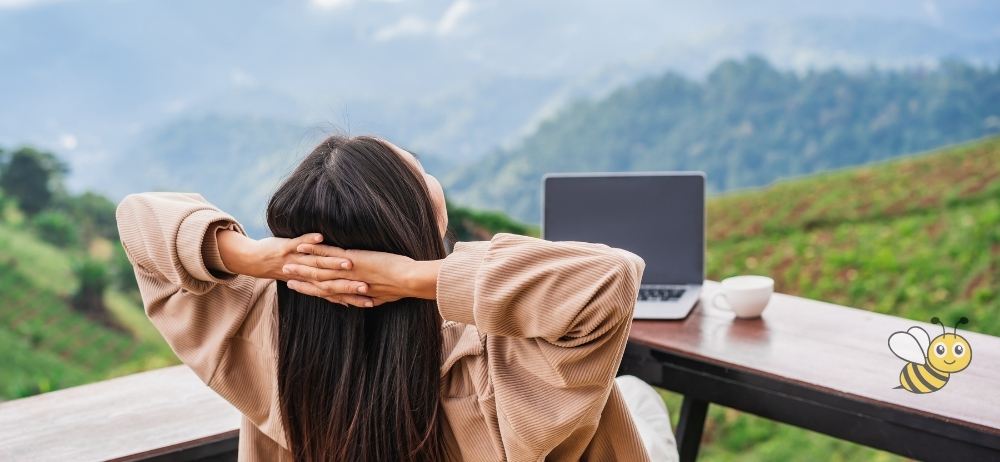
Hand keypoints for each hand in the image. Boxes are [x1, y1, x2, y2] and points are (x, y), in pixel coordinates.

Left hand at [216, 230, 373, 306]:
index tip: (370, 301)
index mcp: (314, 283)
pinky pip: (298, 243)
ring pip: (318, 263)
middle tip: (366, 288)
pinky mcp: (286, 249)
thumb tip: (342, 296)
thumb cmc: (284, 268)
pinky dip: (310, 240)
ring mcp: (297, 261)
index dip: (353, 297)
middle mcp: (307, 275)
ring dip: (334, 263)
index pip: (337, 293)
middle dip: (350, 285)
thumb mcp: (306, 280)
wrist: (256, 261)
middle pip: (332, 281)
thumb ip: (326, 287)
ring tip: (349, 261)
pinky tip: (320, 236)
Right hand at [281, 243, 441, 307]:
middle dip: (303, 282)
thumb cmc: (404, 286)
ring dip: (302, 267)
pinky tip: (301, 246)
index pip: (331, 294)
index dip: (315, 293)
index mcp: (355, 292)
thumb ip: (375, 296)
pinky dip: (314, 249)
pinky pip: (328, 254)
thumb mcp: (386, 294)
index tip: (302, 290)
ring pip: (319, 270)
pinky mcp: (352, 260)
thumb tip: (373, 298)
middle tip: (286, 279)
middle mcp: (349, 284)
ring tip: (285, 265)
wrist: (411, 281)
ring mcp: (348, 272)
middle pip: (320, 284)